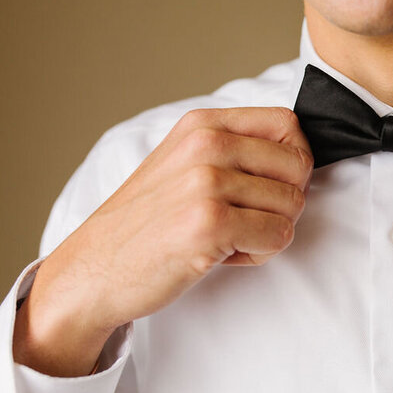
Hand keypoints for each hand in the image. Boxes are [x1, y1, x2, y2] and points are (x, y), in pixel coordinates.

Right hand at [14, 108, 312, 376]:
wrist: (93, 270)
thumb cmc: (146, 221)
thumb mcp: (183, 162)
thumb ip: (233, 147)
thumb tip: (297, 151)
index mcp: (202, 124)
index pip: (288, 123)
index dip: (293, 160)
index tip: (269, 185)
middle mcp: (206, 144)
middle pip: (299, 166)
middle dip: (285, 201)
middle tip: (246, 219)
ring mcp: (207, 182)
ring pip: (293, 205)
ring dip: (269, 231)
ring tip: (228, 237)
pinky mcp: (210, 223)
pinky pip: (278, 236)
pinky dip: (259, 253)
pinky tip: (223, 254)